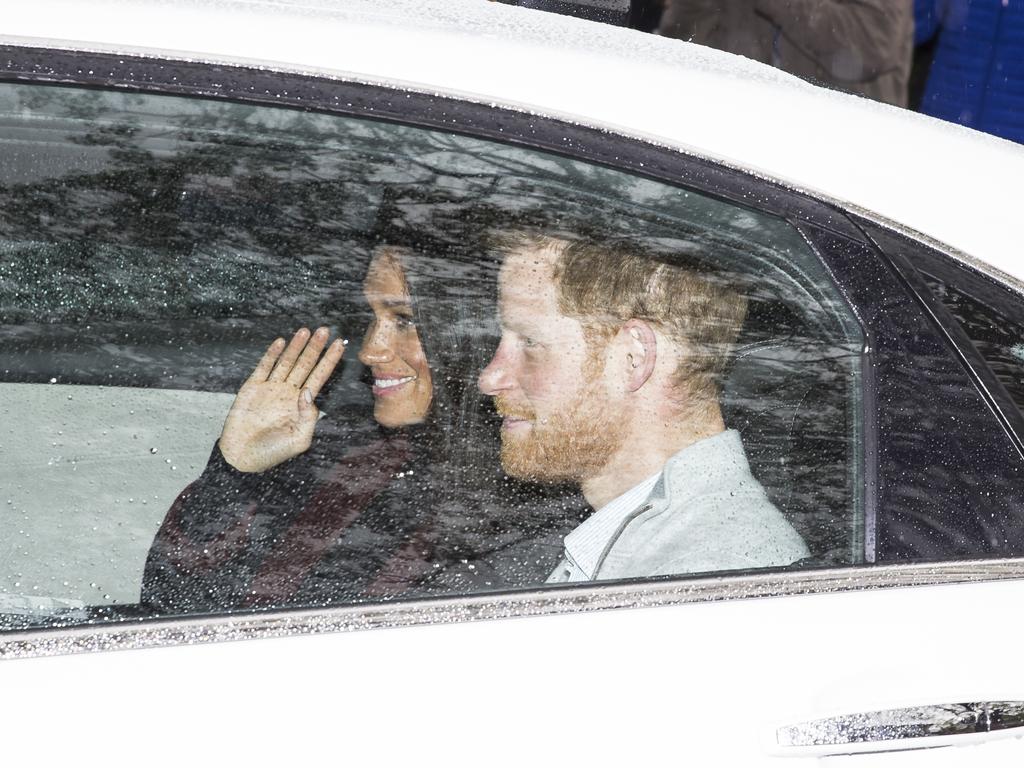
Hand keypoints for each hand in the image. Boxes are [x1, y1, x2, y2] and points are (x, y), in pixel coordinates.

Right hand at [219, 327, 345, 472]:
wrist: (243, 457)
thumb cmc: (273, 452)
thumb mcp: (299, 440)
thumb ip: (308, 417)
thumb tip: (309, 392)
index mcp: (301, 404)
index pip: (319, 377)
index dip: (329, 361)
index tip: (339, 345)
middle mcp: (288, 393)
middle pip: (305, 365)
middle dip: (315, 348)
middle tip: (324, 329)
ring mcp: (270, 389)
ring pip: (286, 362)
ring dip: (296, 346)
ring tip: (306, 330)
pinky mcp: (252, 388)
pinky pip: (264, 367)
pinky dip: (272, 354)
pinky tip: (281, 342)